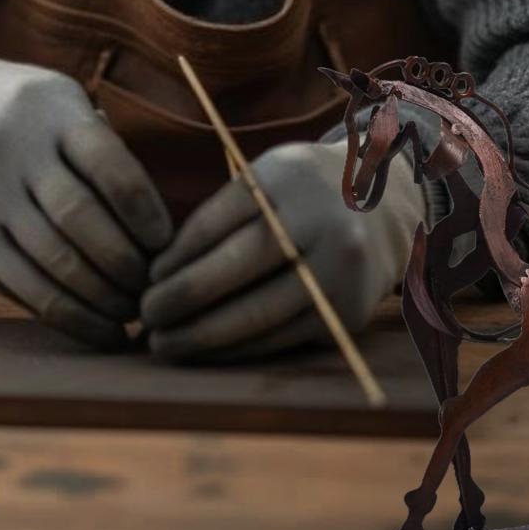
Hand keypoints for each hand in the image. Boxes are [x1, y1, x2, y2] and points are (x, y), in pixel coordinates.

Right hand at [0, 45, 172, 348]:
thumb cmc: (30, 120)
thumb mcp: (64, 106)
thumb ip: (107, 152)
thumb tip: (159, 234)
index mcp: (51, 112)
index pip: (108, 165)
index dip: (145, 211)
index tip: (167, 243)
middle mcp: (10, 150)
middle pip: (79, 218)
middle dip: (125, 263)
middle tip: (153, 289)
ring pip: (51, 261)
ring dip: (100, 298)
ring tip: (132, 315)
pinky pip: (21, 287)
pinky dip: (66, 315)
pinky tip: (98, 327)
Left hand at [139, 139, 423, 361]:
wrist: (383, 207)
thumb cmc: (302, 192)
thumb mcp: (269, 177)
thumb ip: (225, 212)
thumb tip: (161, 271)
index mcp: (284, 177)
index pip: (215, 222)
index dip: (176, 256)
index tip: (147, 278)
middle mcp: (316, 220)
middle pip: (235, 268)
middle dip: (181, 298)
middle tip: (145, 315)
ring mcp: (336, 268)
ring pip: (257, 313)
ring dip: (203, 335)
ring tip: (164, 343)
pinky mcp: (347, 310)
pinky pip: (281, 338)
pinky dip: (238, 349)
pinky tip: (208, 353)